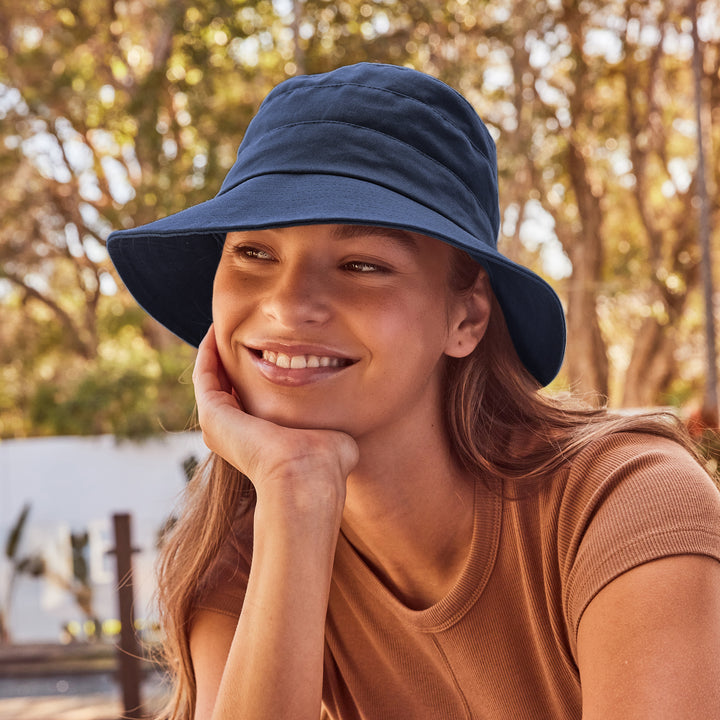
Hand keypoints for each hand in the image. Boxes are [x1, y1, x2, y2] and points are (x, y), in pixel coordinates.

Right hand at [192, 326, 359, 519]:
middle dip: (233, 360)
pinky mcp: (212, 412)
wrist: (307, 473)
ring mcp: (218, 425)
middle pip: (227, 388)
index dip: (253, 374)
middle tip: (240, 329)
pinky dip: (209, 350)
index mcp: (258, 441)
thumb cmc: (326, 461)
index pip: (250, 401)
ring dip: (217, 351)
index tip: (265, 347)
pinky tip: (217, 328)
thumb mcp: (331, 439)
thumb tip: (345, 435)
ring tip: (225, 324)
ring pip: (211, 379)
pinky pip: (205, 372)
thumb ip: (333, 432)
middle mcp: (232, 435)